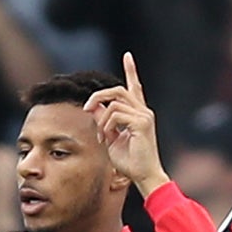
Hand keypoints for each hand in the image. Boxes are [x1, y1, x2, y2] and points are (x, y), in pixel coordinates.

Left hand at [85, 52, 166, 195]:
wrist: (143, 176)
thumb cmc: (129, 161)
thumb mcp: (111, 137)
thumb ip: (104, 121)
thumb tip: (92, 107)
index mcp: (138, 113)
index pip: (134, 87)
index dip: (131, 70)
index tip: (128, 55)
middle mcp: (143, 111)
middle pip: (117, 90)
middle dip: (98, 96)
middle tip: (87, 108)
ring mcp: (144, 115)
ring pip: (114, 103)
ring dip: (101, 119)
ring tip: (101, 136)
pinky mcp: (142, 123)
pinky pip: (116, 115)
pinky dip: (106, 126)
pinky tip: (107, 139)